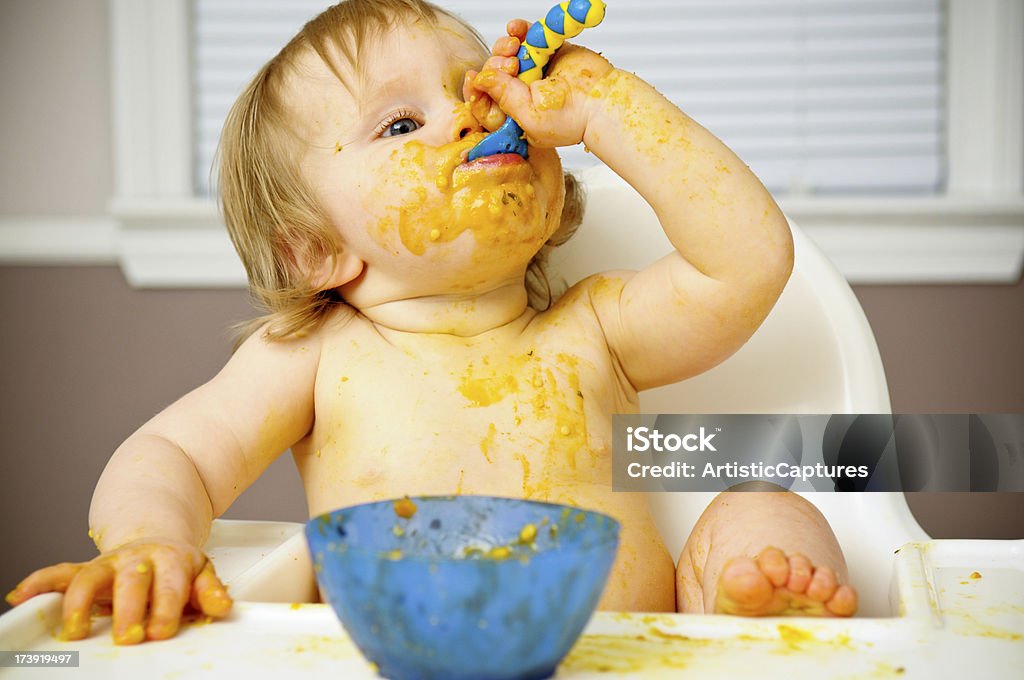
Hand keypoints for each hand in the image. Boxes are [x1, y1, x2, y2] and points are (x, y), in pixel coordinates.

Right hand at [5, 538, 231, 644]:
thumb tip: (221, 606)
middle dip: (127, 608)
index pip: (169, 583)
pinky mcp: (86, 570)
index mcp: (170, 559)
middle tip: (127, 635)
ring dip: (79, 603)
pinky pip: (58, 573)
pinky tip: (21, 596)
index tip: (161, 630)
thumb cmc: (178, 568)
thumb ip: (209, 590)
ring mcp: (109, 563)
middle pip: (130, 581)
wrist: (158, 540)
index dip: (165, 606)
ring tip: (75, 631)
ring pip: (89, 576)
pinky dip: (38, 582)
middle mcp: (137, 559)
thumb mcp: (201, 573)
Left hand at [463, 19, 612, 147]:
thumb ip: (504, 98)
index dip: (476, 88)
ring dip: (504, 46)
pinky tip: (515, 30)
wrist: (604, 100)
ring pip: (505, 52)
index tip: (476, 79)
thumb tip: (480, 80)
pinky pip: (526, 36)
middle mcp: (519, 92)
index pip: (483, 100)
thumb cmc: (573, 119)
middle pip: (492, 73)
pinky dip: (518, 29)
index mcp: (512, 114)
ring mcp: (533, 70)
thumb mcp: (530, 117)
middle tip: (511, 67)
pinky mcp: (547, 51)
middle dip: (494, 66)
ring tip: (514, 47)